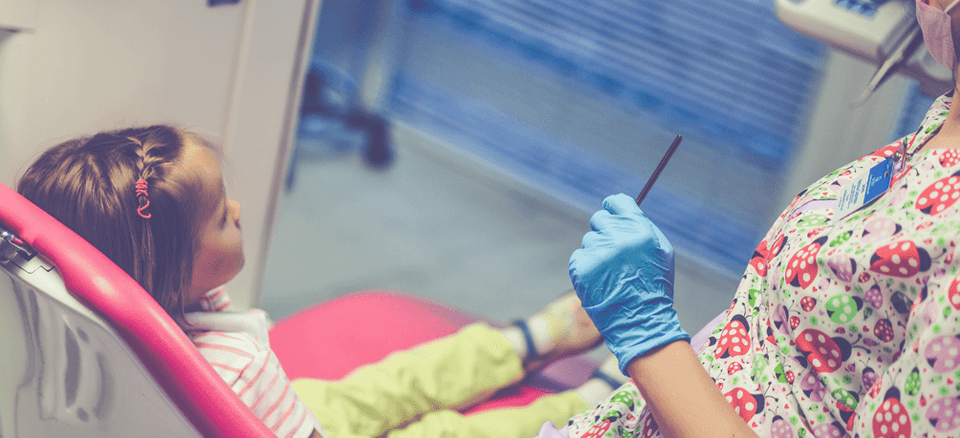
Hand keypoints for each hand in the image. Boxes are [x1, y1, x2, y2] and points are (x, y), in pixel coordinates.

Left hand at [569, 193, 688, 371]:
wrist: (640, 322)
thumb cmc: (653, 287)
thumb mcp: (661, 252)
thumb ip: (642, 227)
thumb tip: (623, 208)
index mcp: (640, 230)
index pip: (617, 202)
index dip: (613, 208)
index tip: (611, 214)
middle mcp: (618, 238)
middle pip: (599, 218)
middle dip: (605, 232)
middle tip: (613, 254)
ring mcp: (598, 253)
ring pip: (589, 240)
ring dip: (596, 253)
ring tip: (611, 274)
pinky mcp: (582, 268)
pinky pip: (578, 257)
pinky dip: (586, 268)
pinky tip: (600, 282)